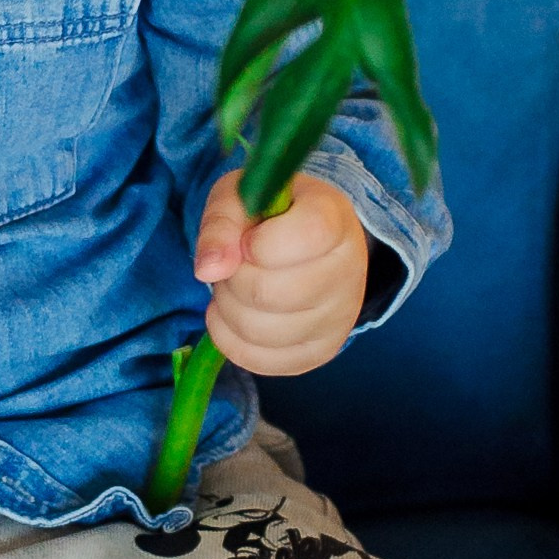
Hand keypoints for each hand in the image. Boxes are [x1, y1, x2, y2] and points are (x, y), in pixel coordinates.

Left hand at [193, 169, 367, 376]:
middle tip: (234, 265)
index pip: (304, 236)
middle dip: (232, 279)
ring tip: (234, 287)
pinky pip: (261, 361)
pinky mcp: (320, 352)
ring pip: (260, 331)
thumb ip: (221, 223)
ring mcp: (339, 318)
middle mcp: (349, 271)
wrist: (307, 242)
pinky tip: (231, 314)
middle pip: (268, 292)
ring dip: (227, 308)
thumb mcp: (240, 197)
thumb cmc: (271, 215)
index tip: (248, 239)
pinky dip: (229, 339)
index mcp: (334, 219)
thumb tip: (209, 271)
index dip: (257, 243)